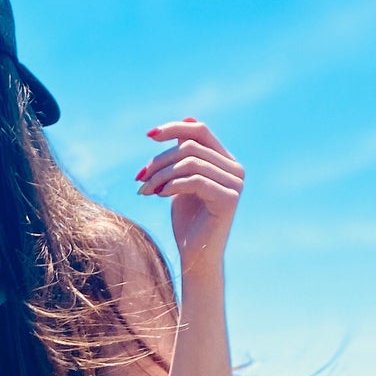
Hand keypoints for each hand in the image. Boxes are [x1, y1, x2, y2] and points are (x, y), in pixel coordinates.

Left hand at [136, 119, 243, 268]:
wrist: (194, 257)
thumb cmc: (186, 221)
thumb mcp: (181, 182)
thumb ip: (184, 155)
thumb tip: (186, 119)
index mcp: (225, 161)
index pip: (200, 131)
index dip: (174, 128)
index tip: (148, 135)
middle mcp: (235, 169)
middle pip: (190, 146)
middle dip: (159, 160)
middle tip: (139, 178)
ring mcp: (235, 183)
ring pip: (190, 162)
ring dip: (160, 174)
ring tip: (144, 190)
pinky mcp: (229, 198)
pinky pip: (195, 180)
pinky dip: (171, 185)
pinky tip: (158, 195)